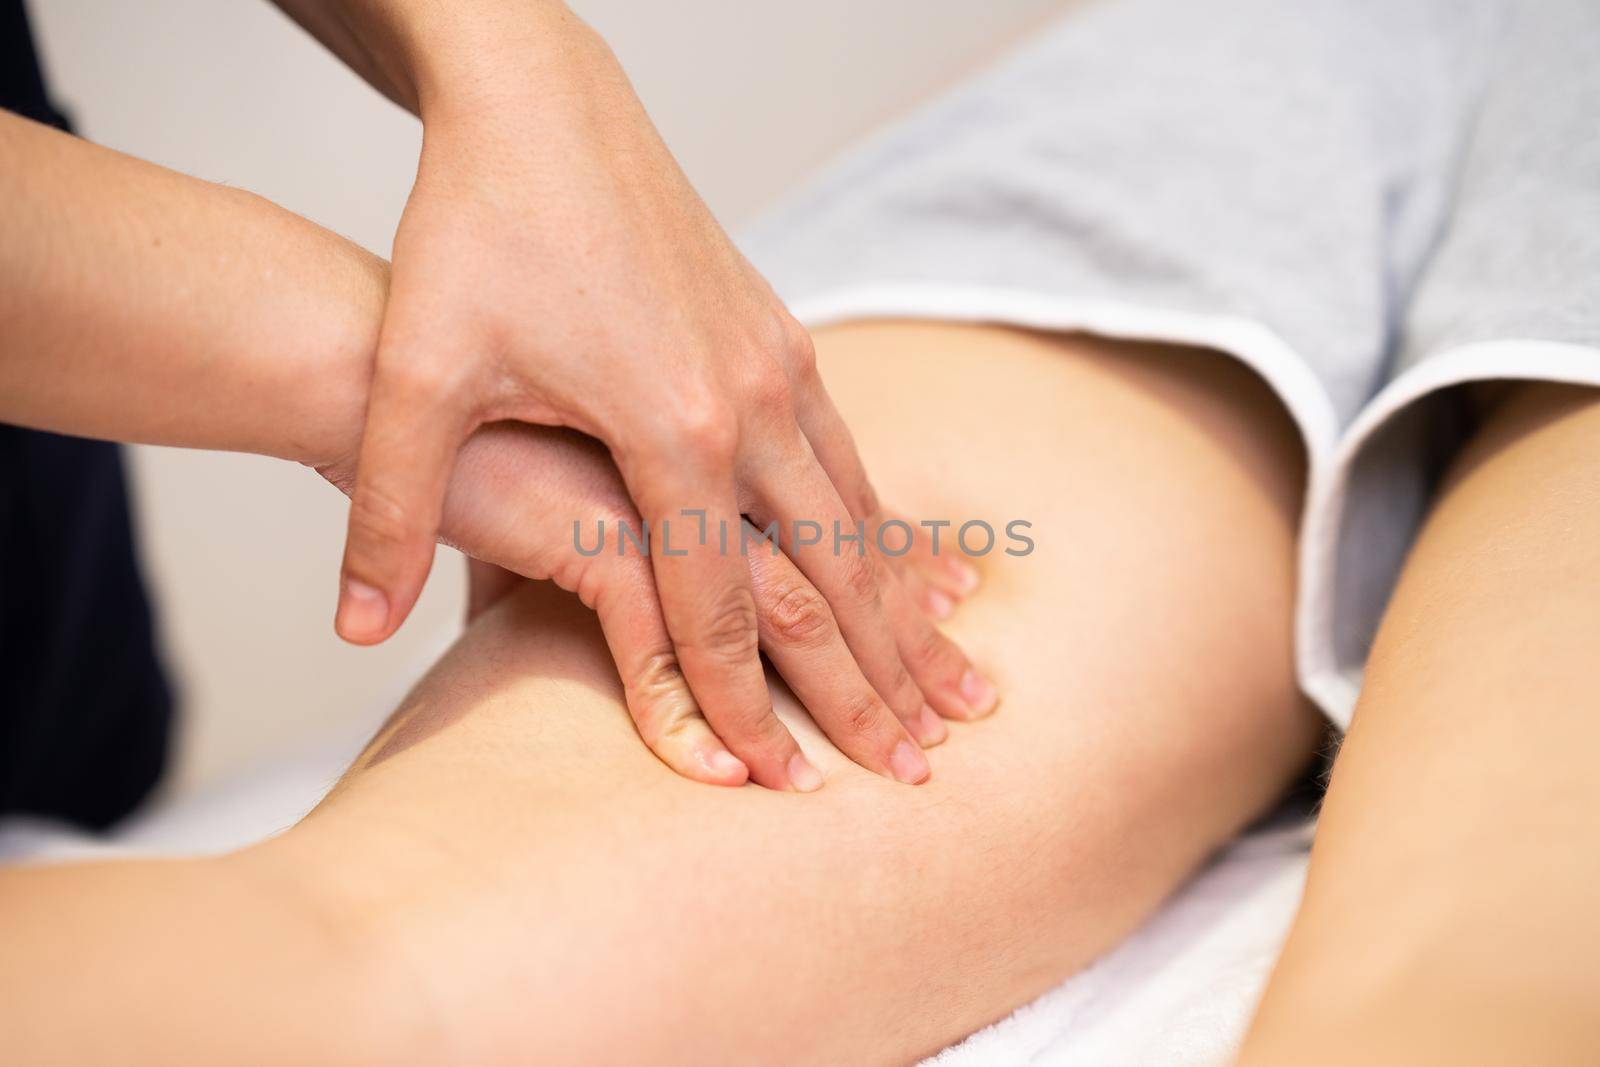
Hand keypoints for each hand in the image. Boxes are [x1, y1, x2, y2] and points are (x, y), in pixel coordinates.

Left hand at [328, 7, 992, 787]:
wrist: (541, 103)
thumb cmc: (473, 228)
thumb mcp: (414, 373)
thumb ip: (387, 508)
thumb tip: (351, 626)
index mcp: (670, 424)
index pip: (717, 604)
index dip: (746, 706)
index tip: (787, 788)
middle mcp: (751, 400)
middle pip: (827, 573)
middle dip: (873, 679)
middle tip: (922, 764)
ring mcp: (779, 362)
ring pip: (860, 514)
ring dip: (902, 608)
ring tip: (955, 683)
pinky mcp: (781, 334)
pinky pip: (849, 455)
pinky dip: (884, 527)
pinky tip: (903, 567)